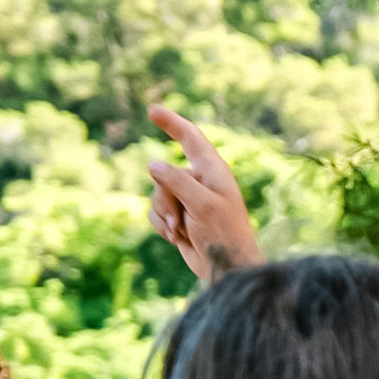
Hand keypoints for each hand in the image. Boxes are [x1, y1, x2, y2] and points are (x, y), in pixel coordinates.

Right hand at [146, 104, 263, 280]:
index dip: (172, 122)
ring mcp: (188, 199)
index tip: (152, 110)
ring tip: (182, 232)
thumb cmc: (224, 234)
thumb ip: (177, 182)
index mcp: (213, 171)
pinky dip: (161, 225)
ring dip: (164, 216)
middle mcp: (200, 181)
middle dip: (165, 200)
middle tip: (181, 222)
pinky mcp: (179, 216)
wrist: (226, 268)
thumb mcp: (202, 205)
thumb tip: (152, 164)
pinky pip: (155, 212)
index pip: (190, 138)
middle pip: (164, 175)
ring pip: (156, 195)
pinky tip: (176, 239)